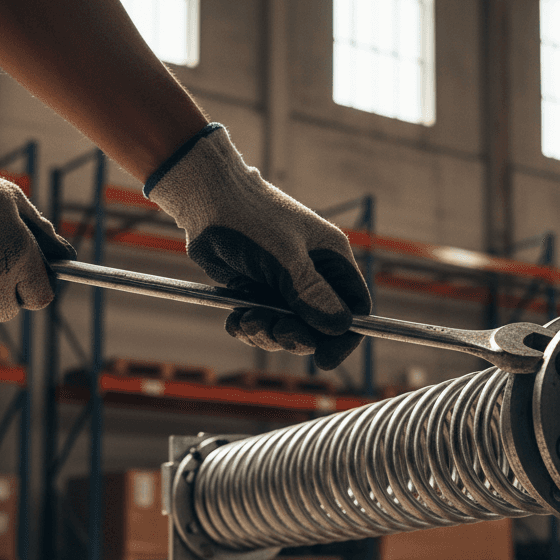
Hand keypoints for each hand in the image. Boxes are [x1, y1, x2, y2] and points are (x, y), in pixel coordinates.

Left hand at [146, 124, 370, 370]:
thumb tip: (339, 328)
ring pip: (287, 330)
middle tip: (276, 332)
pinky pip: (261, 324)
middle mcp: (312, 276)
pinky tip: (235, 319)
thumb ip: (313, 294)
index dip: (342, 337)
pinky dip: (248, 328)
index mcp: (331, 261)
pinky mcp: (256, 291)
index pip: (353, 309)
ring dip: (267, 334)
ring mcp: (284, 285)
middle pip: (319, 327)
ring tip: (247, 319)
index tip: (323, 359)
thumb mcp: (286, 258)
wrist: (206, 200)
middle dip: (296, 337)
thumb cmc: (252, 219)